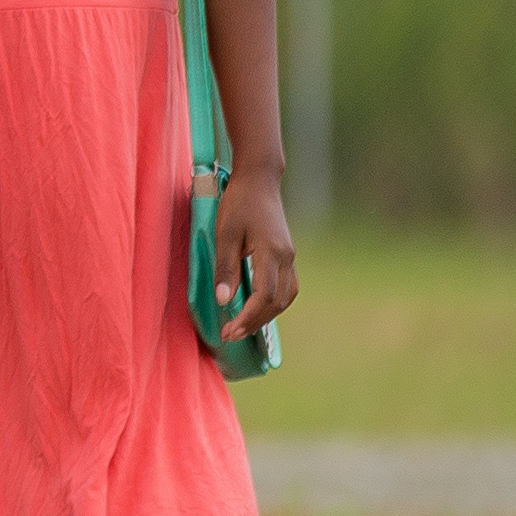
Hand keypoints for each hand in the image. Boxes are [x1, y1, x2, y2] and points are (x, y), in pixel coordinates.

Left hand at [212, 170, 298, 339]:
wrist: (259, 180)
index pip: (264, 296)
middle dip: (255, 321)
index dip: (247, 317)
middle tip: (232, 335)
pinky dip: (273, 302)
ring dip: (267, 315)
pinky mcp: (287, 254)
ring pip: (286, 297)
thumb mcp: (225, 234)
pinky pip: (286, 287)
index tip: (229, 331)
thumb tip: (224, 301)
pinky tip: (257, 307)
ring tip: (244, 326)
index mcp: (272, 253)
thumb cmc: (238, 203)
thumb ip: (225, 268)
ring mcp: (290, 256)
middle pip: (277, 302)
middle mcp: (287, 258)